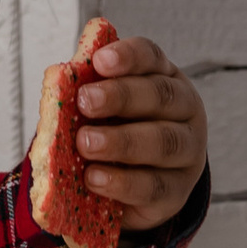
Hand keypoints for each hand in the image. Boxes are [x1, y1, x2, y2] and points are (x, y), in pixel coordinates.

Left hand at [74, 28, 207, 230]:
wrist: (140, 182)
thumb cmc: (118, 130)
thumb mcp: (106, 107)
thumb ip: (89, 92)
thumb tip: (59, 83)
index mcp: (163, 77)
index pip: (151, 57)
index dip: (127, 56)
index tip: (99, 61)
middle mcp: (184, 110)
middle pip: (161, 96)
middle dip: (121, 96)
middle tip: (86, 101)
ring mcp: (187, 152)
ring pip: (163, 142)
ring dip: (122, 142)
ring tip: (86, 143)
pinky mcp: (177, 191)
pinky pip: (154, 186)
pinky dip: (123, 183)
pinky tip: (94, 178)